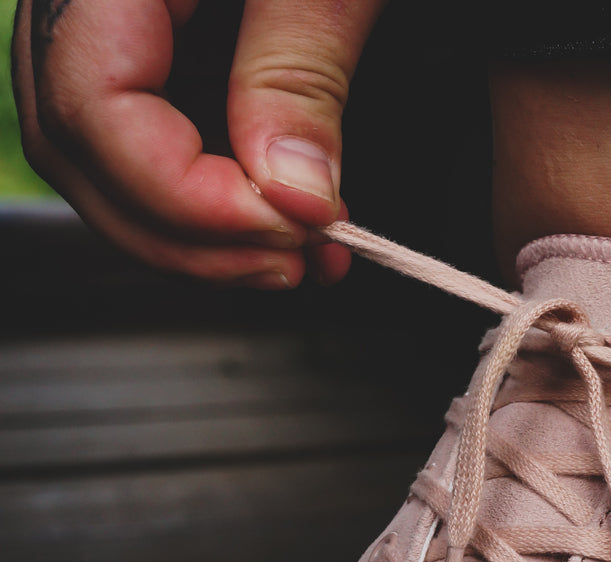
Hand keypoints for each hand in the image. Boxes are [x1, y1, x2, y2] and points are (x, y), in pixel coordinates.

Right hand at [12, 0, 385, 287]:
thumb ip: (297, 69)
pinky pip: (157, 138)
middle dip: (188, 233)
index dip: (181, 193)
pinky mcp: (162, 44)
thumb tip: (291, 196)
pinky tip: (289, 224)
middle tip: (292, 262)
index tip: (284, 227)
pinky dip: (219, 199)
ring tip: (302, 259)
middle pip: (83, 151)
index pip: (90, 108)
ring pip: (109, 161)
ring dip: (204, 235)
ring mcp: (114, 22)